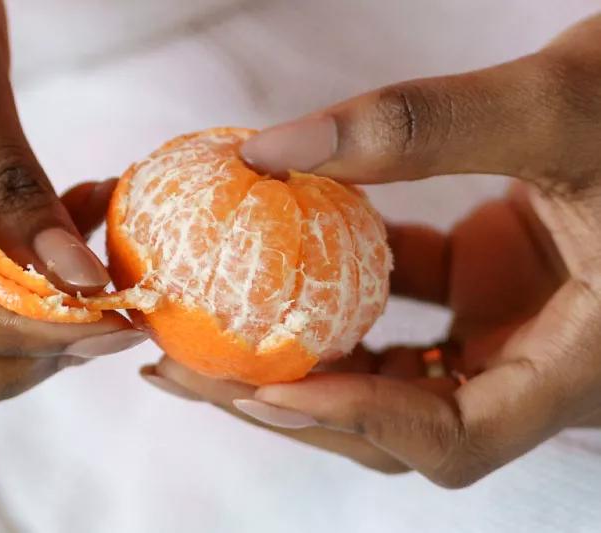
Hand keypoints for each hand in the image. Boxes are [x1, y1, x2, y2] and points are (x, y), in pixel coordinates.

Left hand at [143, 14, 600, 486]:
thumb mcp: (562, 107)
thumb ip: (423, 126)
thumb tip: (273, 151)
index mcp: (582, 362)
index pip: (455, 436)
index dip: (354, 419)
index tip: (258, 384)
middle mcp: (539, 364)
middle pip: (397, 421)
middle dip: (291, 404)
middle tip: (192, 369)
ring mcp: (512, 330)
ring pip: (391, 373)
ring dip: (301, 355)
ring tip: (211, 331)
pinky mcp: (490, 287)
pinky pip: (401, 306)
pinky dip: (339, 292)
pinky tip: (283, 260)